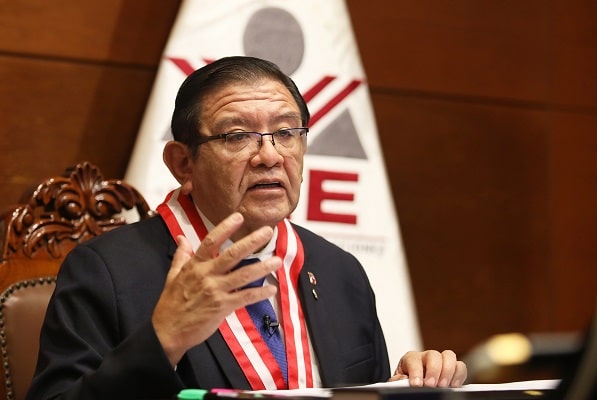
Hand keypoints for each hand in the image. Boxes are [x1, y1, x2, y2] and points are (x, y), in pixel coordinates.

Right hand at [152, 212, 281, 365]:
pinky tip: (271, 289)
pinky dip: (259, 293)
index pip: (211, 242)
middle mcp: (206, 275)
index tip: (239, 217)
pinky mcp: (222, 307)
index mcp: (195, 266)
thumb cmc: (170, 304)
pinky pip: (245, 297)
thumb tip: (181, 238)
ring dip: (262, 267)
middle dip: (251, 242)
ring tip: (277, 260)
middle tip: (268, 232)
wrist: (168, 331)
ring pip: (243, 275)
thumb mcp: (172, 276)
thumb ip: (181, 255)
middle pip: (232, 255)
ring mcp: (216, 291)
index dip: (225, 228)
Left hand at [389, 350, 466, 386]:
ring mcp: (441, 362)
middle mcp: (427, 357)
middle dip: (433, 370)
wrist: (414, 385)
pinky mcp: (453, 370)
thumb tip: (404, 379)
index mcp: (411, 359)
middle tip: (431, 385)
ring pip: (449, 356)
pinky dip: (459, 375)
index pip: (413, 360)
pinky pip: (460, 366)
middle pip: (433, 354)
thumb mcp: (398, 382)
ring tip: (444, 386)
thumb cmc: (406, 383)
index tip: (417, 384)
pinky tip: (453, 386)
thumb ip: (398, 380)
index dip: (416, 372)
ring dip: (448, 371)